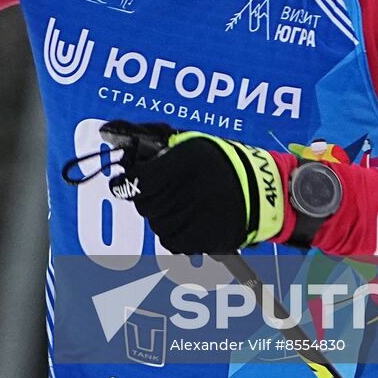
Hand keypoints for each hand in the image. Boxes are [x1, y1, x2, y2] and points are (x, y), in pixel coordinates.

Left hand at [100, 121, 284, 253]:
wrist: (263, 190)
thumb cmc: (224, 162)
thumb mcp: (192, 142)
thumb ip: (156, 143)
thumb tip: (114, 135)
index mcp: (182, 164)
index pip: (137, 181)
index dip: (124, 184)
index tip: (120, 184)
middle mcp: (185, 193)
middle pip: (145, 205)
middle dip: (147, 198)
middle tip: (161, 191)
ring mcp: (193, 219)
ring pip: (156, 224)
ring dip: (161, 215)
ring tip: (181, 205)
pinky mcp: (201, 240)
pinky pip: (171, 241)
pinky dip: (174, 232)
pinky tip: (187, 220)